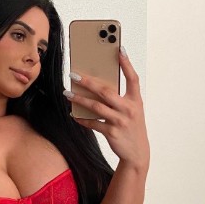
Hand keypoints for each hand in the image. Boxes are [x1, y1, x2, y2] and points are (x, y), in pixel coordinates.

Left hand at [65, 48, 149, 168]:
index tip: (119, 50)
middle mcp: (129, 109)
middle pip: (106, 91)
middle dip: (89, 82)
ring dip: (79, 99)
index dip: (127, 64)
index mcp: (136, 100)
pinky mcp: (112, 133)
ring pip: (96, 107)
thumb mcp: (132, 111)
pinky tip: (73, 114)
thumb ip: (120, 98)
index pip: (133, 78)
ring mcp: (120, 121)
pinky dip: (82, 118)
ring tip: (67, 94)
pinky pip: (93, 123)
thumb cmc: (132, 127)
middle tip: (74, 75)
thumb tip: (97, 86)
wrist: (137, 153)